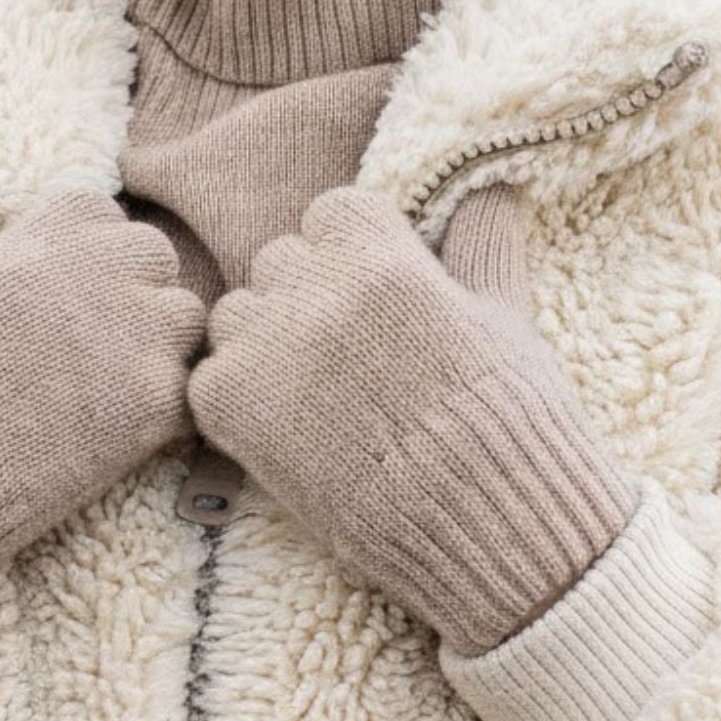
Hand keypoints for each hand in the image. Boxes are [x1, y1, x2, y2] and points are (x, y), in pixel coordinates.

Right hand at [0, 185, 206, 607]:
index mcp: (45, 230)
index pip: (102, 216)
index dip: (82, 256)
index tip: (60, 292)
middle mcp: (99, 268)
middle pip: (155, 259)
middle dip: (131, 293)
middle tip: (92, 343)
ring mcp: (132, 336)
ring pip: (187, 319)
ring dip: (157, 348)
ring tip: (108, 388)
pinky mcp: (149, 407)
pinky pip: (191, 392)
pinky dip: (165, 412)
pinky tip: (120, 433)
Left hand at [188, 179, 640, 655]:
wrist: (491, 532)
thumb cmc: (511, 425)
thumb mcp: (509, 319)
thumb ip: (485, 244)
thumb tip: (490, 189)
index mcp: (383, 255)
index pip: (333, 213)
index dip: (352, 256)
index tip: (375, 299)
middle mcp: (318, 288)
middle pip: (281, 261)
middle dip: (308, 298)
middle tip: (351, 361)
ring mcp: (270, 346)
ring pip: (236, 314)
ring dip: (265, 345)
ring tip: (318, 401)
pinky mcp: (233, 407)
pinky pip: (210, 378)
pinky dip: (239, 403)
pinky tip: (290, 437)